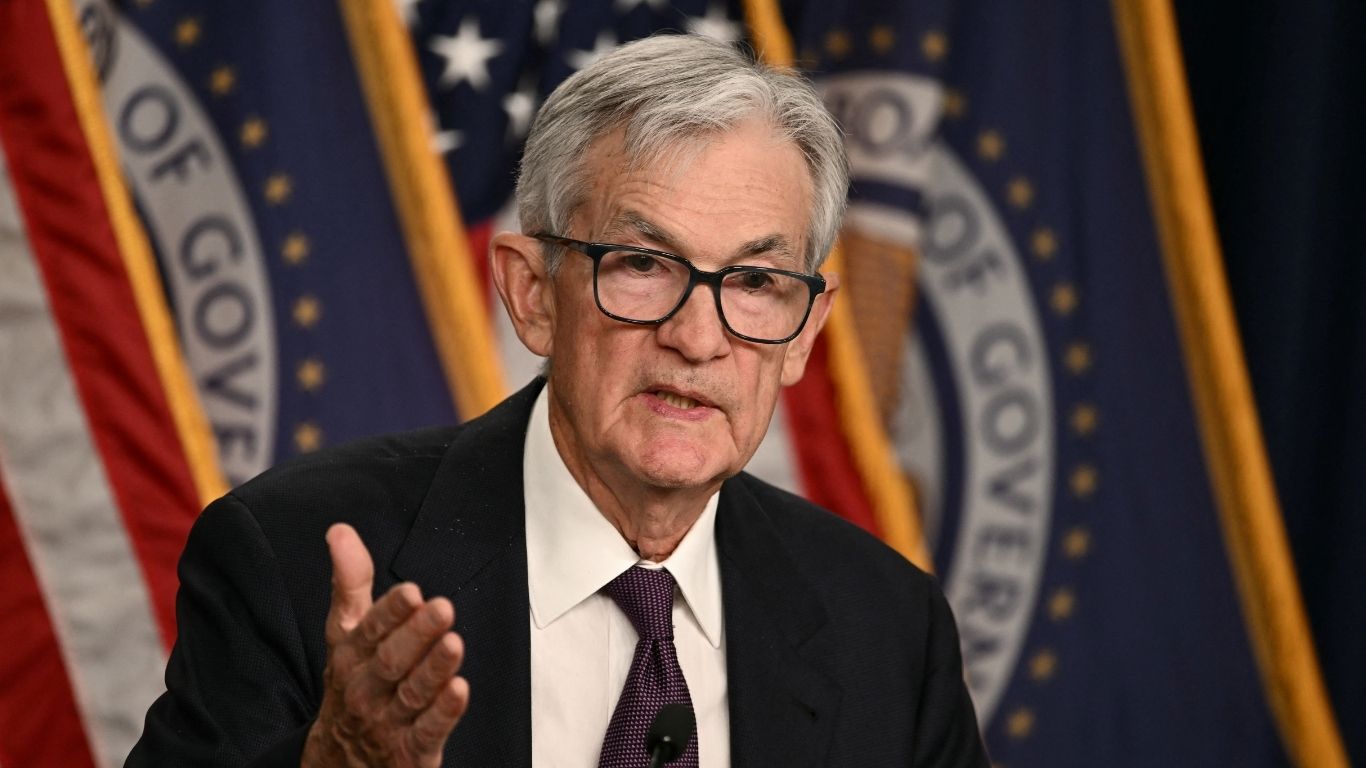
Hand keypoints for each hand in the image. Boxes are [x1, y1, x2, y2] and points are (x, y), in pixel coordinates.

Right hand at [302, 524, 469, 766]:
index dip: (390, 612)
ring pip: (412, 694)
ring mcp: (387, 722)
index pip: (370, 630)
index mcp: (351, 656)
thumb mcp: (344, 633)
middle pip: (391, 661)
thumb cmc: (352, 683)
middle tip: (442, 608)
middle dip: (417, 634)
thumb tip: (340, 531)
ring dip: (434, 669)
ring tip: (454, 644)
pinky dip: (443, 713)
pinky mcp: (409, 751)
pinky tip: (460, 691)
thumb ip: (350, 583)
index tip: (411, 591)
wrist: (337, 761)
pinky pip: (427, 732)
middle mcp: (365, 688)